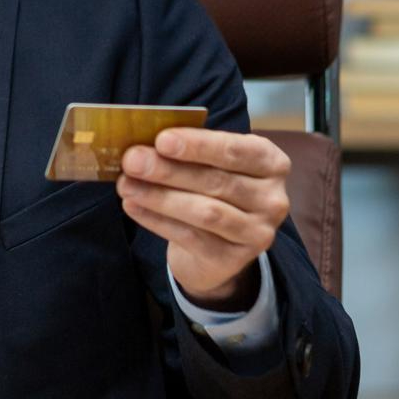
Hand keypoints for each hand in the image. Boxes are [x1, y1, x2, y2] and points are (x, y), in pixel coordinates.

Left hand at [116, 127, 290, 309]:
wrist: (219, 246)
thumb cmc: (213, 189)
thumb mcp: (212, 164)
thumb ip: (189, 152)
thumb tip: (144, 145)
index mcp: (271, 163)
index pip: (236, 150)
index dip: (198, 145)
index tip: (162, 139)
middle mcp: (273, 198)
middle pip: (216, 181)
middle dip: (169, 170)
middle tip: (132, 161)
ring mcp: (257, 232)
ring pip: (205, 212)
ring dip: (160, 197)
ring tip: (126, 185)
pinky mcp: (234, 259)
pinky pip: (190, 237)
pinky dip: (156, 220)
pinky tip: (132, 206)